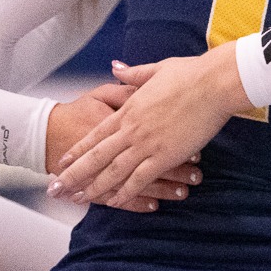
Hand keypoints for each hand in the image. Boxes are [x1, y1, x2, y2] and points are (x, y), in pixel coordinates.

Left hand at [48, 44, 246, 205]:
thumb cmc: (190, 74)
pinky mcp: (165, 156)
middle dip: (74, 175)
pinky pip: (140, 179)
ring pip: (113, 172)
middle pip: (96, 157)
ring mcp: (147, 144)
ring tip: (78, 199)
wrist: (213, 84)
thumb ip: (133, 73)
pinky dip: (126, 192)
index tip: (62, 162)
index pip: (96, 134)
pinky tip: (115, 202)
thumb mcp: (156, 69)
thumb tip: (115, 67)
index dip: (78, 150)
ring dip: (94, 188)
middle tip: (57, 189)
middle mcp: (132, 129)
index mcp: (129, 109)